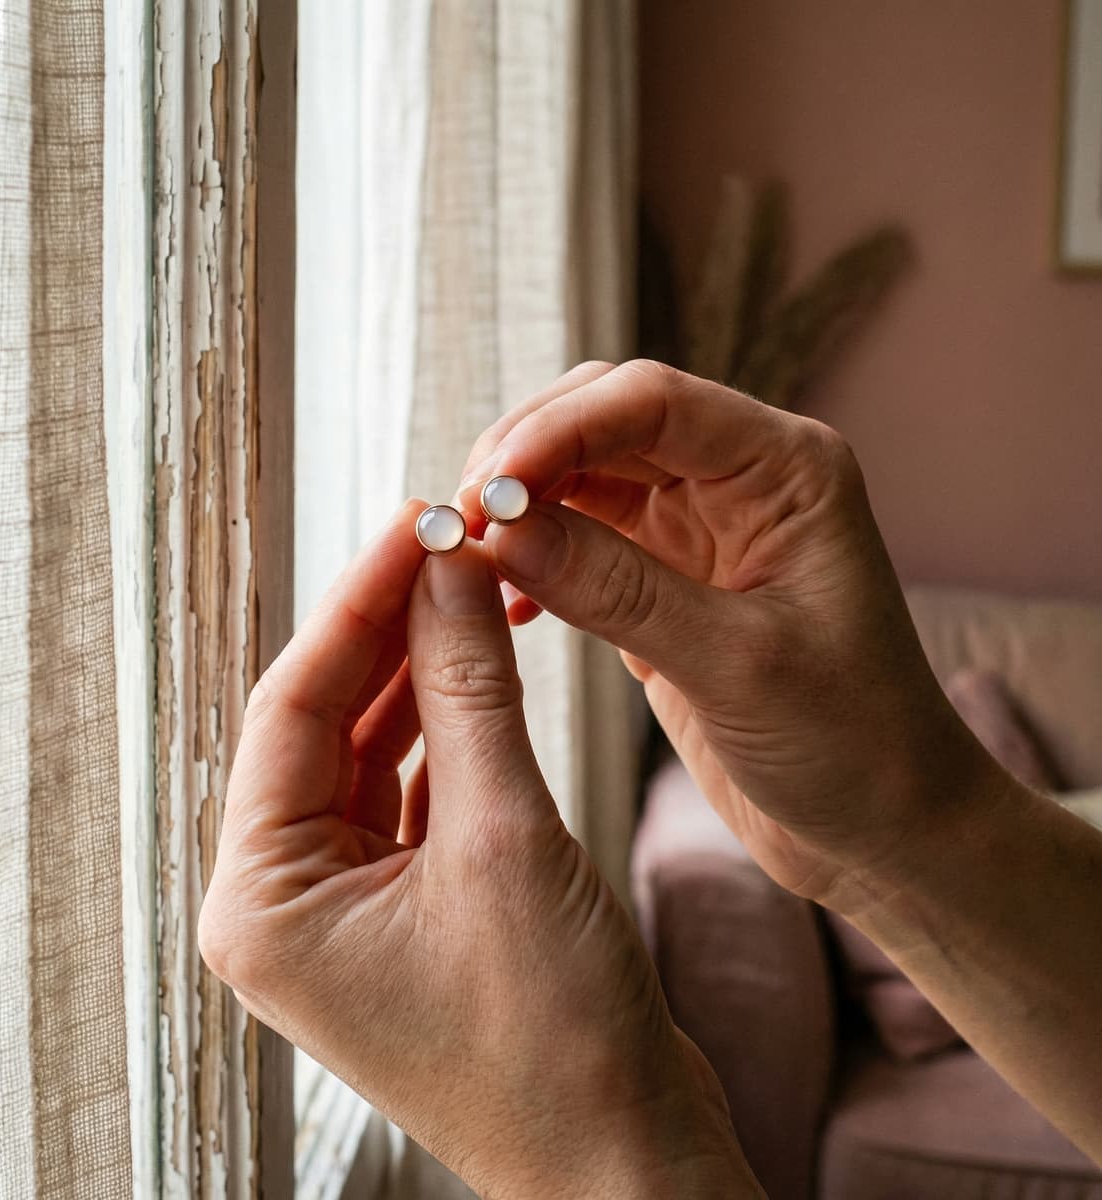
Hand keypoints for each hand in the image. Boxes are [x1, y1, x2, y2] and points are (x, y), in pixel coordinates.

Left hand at [198, 501, 759, 1197]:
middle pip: (327, 721)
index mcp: (263, 899)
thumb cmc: (554, 1041)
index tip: (411, 523)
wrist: (624, 1156)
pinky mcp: (405, 905)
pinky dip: (450, 726)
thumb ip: (468, 689)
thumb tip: (449, 569)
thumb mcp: (505, 836)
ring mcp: (346, 904)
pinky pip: (413, 787)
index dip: (357, 603)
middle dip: (390, 628)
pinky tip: (483, 664)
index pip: (292, 706)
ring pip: (373, 748)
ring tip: (473, 585)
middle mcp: (286, 901)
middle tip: (448, 540)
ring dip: (424, 670)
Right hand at [460, 359, 1002, 912]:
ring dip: (520, 506)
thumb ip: (617, 590)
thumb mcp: (736, 664)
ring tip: (470, 557)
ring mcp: (698, 528)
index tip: (489, 487)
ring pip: (582, 476)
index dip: (558, 428)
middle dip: (525, 458)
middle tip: (462, 522)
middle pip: (604, 420)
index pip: (652, 400)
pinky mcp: (665, 579)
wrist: (881, 825)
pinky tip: (511, 602)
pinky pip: (580, 539)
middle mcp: (740, 480)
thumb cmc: (851, 743)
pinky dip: (534, 558)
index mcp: (786, 469)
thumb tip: (503, 532)